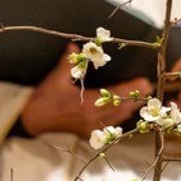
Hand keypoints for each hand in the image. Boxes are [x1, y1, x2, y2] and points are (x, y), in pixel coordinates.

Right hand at [19, 44, 150, 137]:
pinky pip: (107, 127)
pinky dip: (118, 120)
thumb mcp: (56, 78)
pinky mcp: (85, 133)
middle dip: (136, 99)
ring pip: (116, 119)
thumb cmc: (43, 100)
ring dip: (129, 109)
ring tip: (141, 100)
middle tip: (149, 89)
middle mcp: (91, 118)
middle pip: (120, 109)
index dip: (131, 88)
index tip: (144, 81)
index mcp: (87, 104)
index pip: (115, 95)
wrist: (30, 121)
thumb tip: (74, 47)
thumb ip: (68, 62)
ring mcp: (89, 127)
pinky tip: (123, 115)